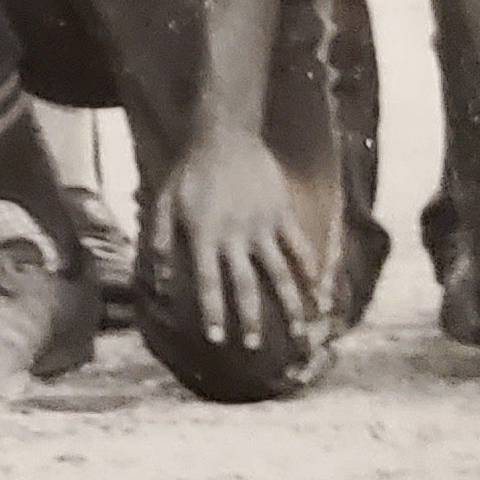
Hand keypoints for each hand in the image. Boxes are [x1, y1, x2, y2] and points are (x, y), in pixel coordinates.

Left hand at [146, 130, 319, 355]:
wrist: (225, 133)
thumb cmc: (189, 170)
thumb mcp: (164, 202)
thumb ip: (162, 241)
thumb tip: (159, 281)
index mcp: (205, 234)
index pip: (209, 282)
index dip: (213, 311)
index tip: (217, 339)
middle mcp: (235, 235)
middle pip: (246, 285)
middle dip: (251, 319)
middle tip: (254, 346)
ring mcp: (263, 225)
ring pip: (280, 273)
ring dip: (290, 306)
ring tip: (299, 334)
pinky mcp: (282, 213)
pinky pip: (300, 247)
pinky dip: (311, 271)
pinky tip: (319, 294)